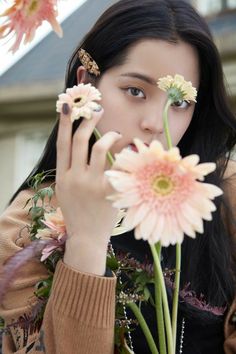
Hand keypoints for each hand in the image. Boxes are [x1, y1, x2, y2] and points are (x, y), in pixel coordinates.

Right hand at [56, 103, 121, 273]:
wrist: (86, 237)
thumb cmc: (77, 213)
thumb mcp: (65, 191)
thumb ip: (69, 170)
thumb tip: (79, 147)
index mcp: (63, 177)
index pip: (62, 144)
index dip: (64, 123)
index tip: (69, 106)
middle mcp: (75, 178)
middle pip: (80, 140)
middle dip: (89, 121)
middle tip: (97, 110)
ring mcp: (92, 185)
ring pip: (100, 148)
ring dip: (109, 135)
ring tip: (116, 134)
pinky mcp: (109, 191)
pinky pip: (119, 165)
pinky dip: (125, 156)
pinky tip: (130, 153)